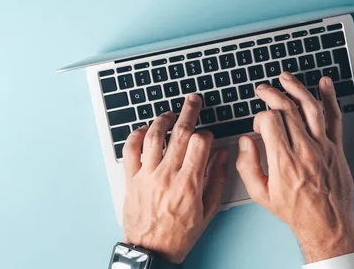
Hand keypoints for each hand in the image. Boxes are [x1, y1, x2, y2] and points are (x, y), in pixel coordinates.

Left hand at [121, 94, 227, 263]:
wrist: (151, 252)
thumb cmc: (179, 234)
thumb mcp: (207, 211)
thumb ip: (217, 179)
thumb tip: (222, 155)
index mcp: (189, 184)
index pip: (200, 144)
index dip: (207, 134)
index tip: (208, 136)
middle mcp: (167, 176)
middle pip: (180, 133)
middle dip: (189, 112)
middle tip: (193, 101)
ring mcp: (147, 175)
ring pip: (155, 136)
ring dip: (164, 119)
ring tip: (171, 113)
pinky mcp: (132, 179)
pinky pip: (131, 150)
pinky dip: (137, 135)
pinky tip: (146, 129)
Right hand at [236, 72, 353, 262]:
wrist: (327, 225)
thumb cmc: (295, 212)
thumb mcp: (261, 195)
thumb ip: (247, 166)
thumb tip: (245, 142)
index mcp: (283, 161)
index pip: (270, 121)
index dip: (260, 117)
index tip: (259, 126)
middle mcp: (304, 150)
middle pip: (287, 109)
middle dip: (272, 94)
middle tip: (264, 89)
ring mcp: (323, 147)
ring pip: (310, 107)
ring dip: (296, 88)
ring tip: (285, 78)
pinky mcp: (337, 148)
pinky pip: (334, 118)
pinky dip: (330, 98)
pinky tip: (324, 84)